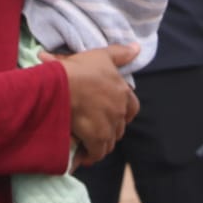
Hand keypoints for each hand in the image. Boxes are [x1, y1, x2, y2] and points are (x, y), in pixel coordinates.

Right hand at [47, 44, 139, 165]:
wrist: (65, 84)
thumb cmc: (82, 68)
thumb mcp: (101, 56)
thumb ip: (120, 54)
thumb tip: (137, 48)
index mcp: (123, 92)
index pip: (133, 109)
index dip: (125, 113)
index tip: (114, 115)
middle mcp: (119, 111)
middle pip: (120, 126)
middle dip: (111, 129)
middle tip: (96, 128)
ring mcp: (109, 126)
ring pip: (110, 141)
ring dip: (101, 143)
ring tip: (89, 143)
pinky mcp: (97, 138)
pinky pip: (98, 152)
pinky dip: (91, 155)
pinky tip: (83, 155)